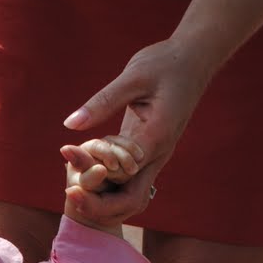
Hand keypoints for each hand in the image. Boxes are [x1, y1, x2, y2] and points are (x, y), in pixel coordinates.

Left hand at [62, 37, 210, 227]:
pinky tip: (85, 171)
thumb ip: (103, 101)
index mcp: (157, 136)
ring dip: (103, 194)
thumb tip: (70, 124)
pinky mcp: (150, 148)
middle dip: (100, 203)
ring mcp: (158, 153)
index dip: (96, 182)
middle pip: (131, 196)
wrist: (194, 59)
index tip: (69, 183)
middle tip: (68, 194)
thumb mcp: (132, 77)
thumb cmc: (165, 62)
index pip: (124, 174)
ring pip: (131, 190)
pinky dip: (108, 178)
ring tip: (72, 187)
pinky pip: (130, 174)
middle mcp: (160, 152)